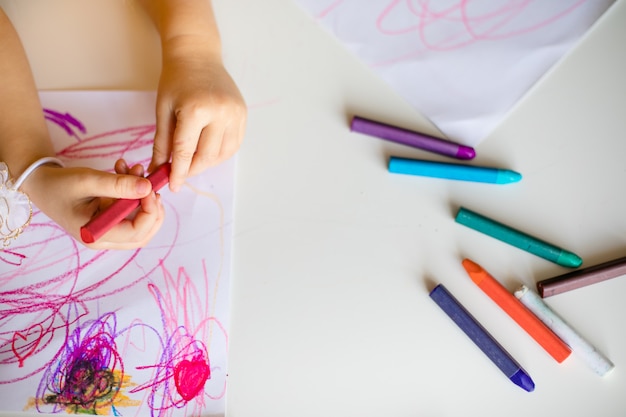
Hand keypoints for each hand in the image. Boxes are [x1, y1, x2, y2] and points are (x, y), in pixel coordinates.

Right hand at [22, 159, 164, 249]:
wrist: (42, 185)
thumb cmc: (60, 184)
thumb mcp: (87, 180)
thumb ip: (117, 185)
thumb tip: (147, 187)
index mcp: (96, 235)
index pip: (136, 232)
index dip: (150, 211)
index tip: (149, 187)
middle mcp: (104, 238)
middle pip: (144, 233)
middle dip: (153, 208)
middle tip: (151, 183)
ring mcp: (108, 232)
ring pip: (141, 222)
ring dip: (145, 197)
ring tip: (135, 170)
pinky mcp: (111, 221)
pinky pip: (131, 211)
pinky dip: (134, 193)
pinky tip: (126, 171)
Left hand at [149, 37, 246, 191]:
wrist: (198, 55)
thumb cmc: (176, 80)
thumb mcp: (163, 110)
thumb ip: (162, 143)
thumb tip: (158, 170)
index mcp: (196, 109)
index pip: (185, 151)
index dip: (177, 172)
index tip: (171, 185)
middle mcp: (220, 113)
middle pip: (206, 157)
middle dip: (192, 170)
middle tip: (180, 173)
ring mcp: (235, 114)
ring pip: (222, 154)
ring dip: (206, 163)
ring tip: (193, 159)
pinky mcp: (243, 115)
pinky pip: (233, 145)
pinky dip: (220, 154)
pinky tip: (207, 150)